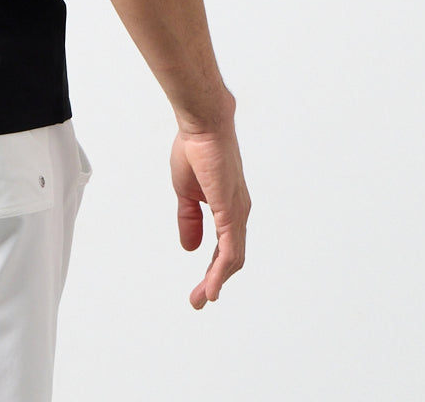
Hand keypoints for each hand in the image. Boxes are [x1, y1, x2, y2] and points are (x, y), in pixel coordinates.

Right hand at [170, 120, 250, 308]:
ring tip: (202, 298)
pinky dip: (221, 271)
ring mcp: (236, 213)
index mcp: (228, 207)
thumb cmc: (194, 149)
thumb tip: (189, 247)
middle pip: (231, 258)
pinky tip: (213, 286)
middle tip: (199, 300)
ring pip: (232, 258)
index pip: (224, 247)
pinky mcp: (230, 210)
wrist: (202, 125)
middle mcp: (238, 213)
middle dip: (215, 281)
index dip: (212, 269)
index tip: (201, 288)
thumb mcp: (186, 191)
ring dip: (216, 281)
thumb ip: (189, 219)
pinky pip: (228, 248)